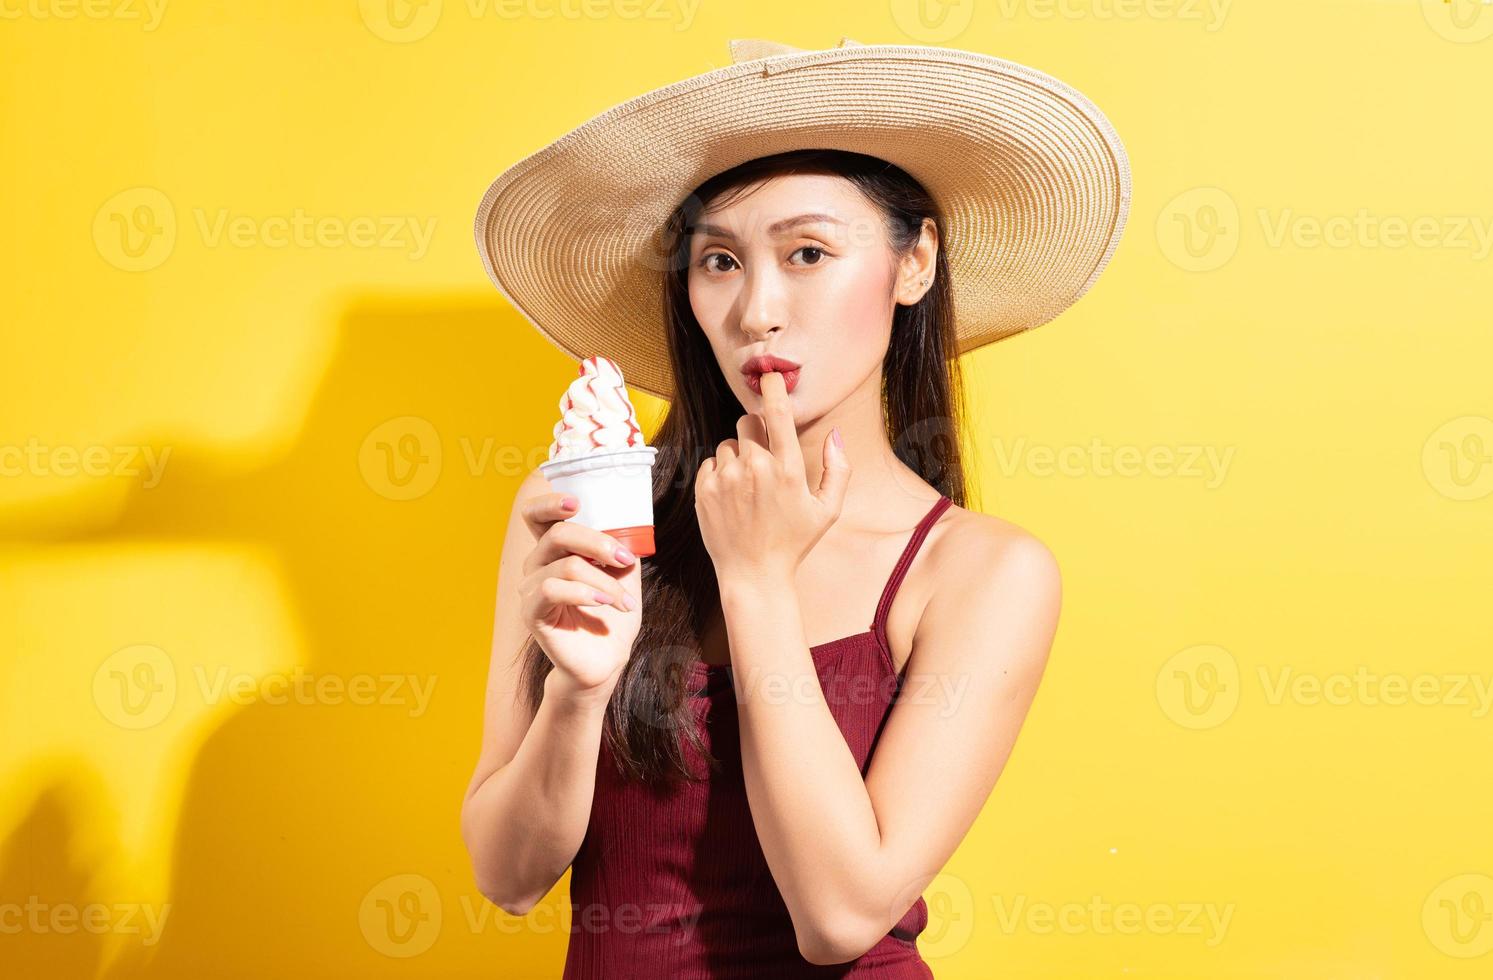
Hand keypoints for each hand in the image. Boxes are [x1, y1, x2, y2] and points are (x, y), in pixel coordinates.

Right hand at [518, 492, 641, 697]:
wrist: (607, 659)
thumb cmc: (612, 615)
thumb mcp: (624, 575)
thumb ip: (620, 548)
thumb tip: (626, 528)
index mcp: (555, 550)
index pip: (537, 515)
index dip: (549, 503)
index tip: (576, 503)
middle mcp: (538, 565)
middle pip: (557, 534)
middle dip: (597, 543)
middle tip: (625, 561)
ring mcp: (531, 589)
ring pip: (566, 566)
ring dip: (604, 582)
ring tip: (624, 601)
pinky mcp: (531, 613)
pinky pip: (551, 590)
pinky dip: (584, 593)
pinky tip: (603, 605)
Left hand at [694, 370, 850, 582]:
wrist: (753, 574)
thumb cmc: (794, 542)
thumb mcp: (827, 511)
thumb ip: (837, 470)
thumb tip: (834, 436)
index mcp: (787, 470)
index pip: (778, 414)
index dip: (773, 387)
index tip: (770, 372)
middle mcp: (755, 469)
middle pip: (748, 422)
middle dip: (756, 432)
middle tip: (764, 459)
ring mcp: (726, 479)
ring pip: (728, 444)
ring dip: (738, 456)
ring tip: (748, 487)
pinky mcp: (704, 490)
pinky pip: (711, 462)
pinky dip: (720, 473)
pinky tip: (732, 497)